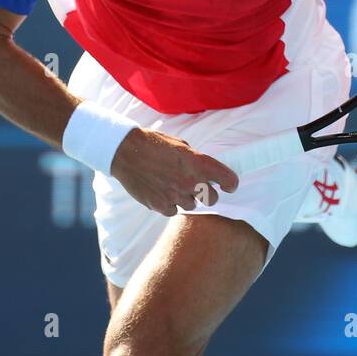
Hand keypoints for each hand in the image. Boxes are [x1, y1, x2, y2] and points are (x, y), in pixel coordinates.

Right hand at [109, 127, 239, 216]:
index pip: (228, 180)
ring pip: (191, 206)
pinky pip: (173, 211)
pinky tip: (162, 191)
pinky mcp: (160, 206)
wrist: (126, 151)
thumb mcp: (181, 146)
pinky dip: (170, 204)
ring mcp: (175, 195)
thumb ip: (197, 160)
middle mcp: (190, 181)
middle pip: (212, 199)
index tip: (228, 185)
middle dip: (207, 193)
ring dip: (186, 198)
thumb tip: (206, 173)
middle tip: (197, 185)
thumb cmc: (154, 144)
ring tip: (173, 185)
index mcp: (199, 163)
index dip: (230, 183)